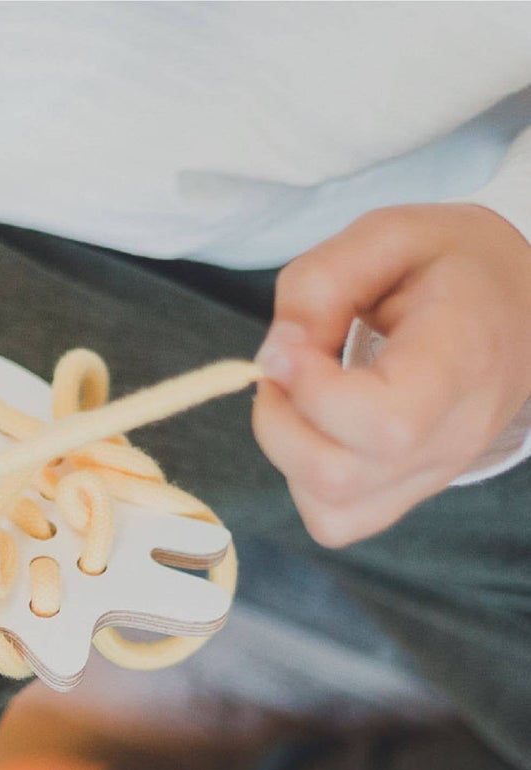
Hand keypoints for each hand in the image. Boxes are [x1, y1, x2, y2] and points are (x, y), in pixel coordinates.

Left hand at [252, 203, 530, 546]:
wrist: (517, 304)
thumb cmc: (455, 267)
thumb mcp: (393, 236)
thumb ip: (322, 282)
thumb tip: (274, 352)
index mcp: (463, 363)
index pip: (386, 423)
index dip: (313, 393)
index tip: (286, 346)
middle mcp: (453, 436)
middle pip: (339, 477)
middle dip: (279, 422)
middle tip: (285, 367)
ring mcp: (431, 475)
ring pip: (330, 510)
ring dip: (286, 452)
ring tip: (302, 395)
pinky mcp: (407, 494)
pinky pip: (336, 521)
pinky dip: (303, 483)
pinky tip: (316, 429)